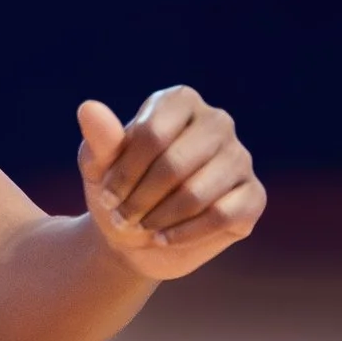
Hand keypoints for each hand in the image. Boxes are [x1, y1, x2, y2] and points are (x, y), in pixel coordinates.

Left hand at [78, 89, 264, 281]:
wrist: (133, 236)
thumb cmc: (117, 191)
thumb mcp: (98, 168)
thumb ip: (99, 140)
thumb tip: (88, 108)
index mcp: (180, 102)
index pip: (153, 135)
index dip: (124, 173)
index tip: (106, 195)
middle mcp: (217, 122)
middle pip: (175, 165)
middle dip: (140, 200)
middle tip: (122, 217)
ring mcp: (239, 158)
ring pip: (198, 194)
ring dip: (159, 219)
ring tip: (142, 226)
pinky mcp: (252, 196)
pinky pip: (222, 216)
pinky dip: (185, 234)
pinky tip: (163, 238)